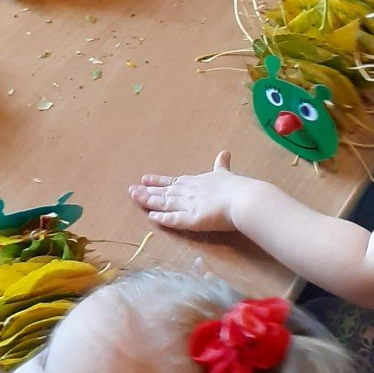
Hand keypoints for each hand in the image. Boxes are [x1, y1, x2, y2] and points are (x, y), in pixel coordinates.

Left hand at [129, 150, 247, 232]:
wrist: (243, 198)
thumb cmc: (236, 187)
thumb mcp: (226, 173)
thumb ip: (222, 165)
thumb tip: (225, 152)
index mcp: (195, 182)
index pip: (172, 182)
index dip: (157, 182)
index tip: (144, 179)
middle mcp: (188, 192)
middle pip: (163, 192)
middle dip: (146, 192)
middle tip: (130, 190)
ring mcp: (188, 206)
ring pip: (163, 203)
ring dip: (148, 201)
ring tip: (134, 198)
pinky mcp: (191, 220)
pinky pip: (173, 220)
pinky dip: (162, 219)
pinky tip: (151, 217)